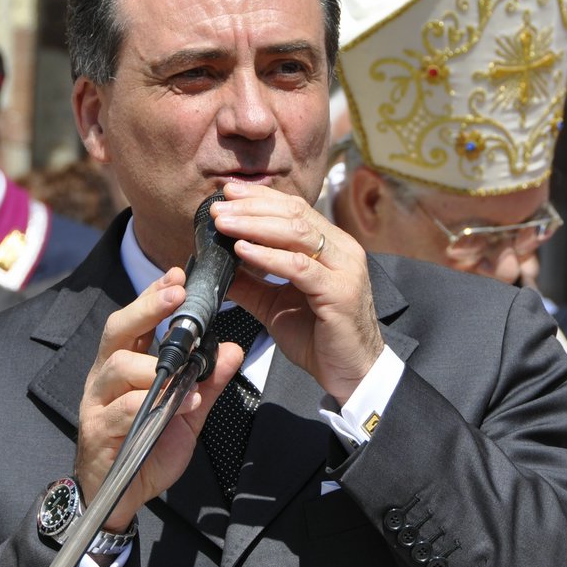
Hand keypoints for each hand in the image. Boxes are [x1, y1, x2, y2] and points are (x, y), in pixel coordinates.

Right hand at [73, 268, 237, 531]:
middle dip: (147, 307)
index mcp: (124, 366)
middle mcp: (105, 377)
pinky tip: (183, 404)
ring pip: (119, 368)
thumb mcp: (186, 413)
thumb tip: (232, 349)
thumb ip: (206, 382)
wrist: (116, 496)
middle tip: (176, 293)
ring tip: (186, 369)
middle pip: (118, 330)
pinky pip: (123, 410)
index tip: (178, 275)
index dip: (153, 295)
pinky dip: (154, 404)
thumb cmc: (147, 448)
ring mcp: (97, 403)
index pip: (135, 320)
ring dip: (156, 365)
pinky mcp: (98, 431)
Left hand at [210, 181, 384, 405]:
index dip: (260, 198)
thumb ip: (251, 283)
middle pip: (294, 214)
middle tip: (217, 206)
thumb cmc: (319, 339)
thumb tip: (216, 265)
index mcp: (331, 247)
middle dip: (251, 207)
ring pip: (297, 233)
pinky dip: (268, 256)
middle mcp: (342, 250)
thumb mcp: (276, 305)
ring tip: (223, 223)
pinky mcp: (339, 292)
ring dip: (254, 225)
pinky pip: (299, 267)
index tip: (227, 192)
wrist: (350, 374)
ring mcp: (344, 269)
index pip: (295, 209)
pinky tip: (243, 250)